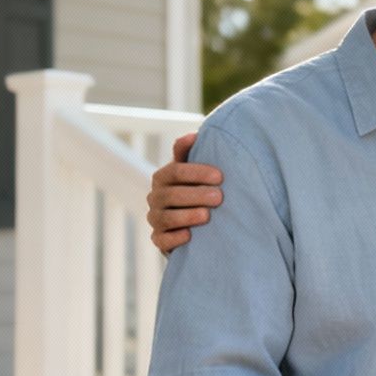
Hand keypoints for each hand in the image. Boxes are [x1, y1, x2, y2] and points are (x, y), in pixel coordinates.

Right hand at [146, 132, 222, 252]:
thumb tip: (193, 135)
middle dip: (196, 195)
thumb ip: (190, 153)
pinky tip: (189, 236)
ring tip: (207, 216)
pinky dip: (174, 238)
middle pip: (171, 194)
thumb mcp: (194, 171)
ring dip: (187, 215)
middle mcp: (155, 197)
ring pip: (166, 217)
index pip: (176, 171)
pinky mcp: (159, 239)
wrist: (193, 223)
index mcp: (163, 177)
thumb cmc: (196, 189)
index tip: (220, 176)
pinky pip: (162, 240)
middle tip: (219, 197)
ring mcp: (155, 219)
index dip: (197, 172)